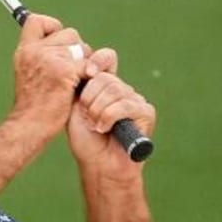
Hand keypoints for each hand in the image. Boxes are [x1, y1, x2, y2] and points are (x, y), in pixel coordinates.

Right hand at [8, 13, 87, 144]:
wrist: (30, 125)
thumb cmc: (34, 106)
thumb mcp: (30, 75)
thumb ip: (43, 57)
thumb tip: (70, 45)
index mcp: (24, 51)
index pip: (36, 21)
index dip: (52, 26)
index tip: (58, 42)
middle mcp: (33, 51)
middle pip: (69, 33)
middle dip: (77, 50)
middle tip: (71, 72)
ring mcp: (48, 59)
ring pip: (82, 48)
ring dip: (85, 63)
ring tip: (73, 83)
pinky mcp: (64, 70)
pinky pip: (89, 64)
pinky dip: (89, 76)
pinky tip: (79, 88)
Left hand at [68, 47, 155, 172]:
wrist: (98, 163)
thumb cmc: (85, 138)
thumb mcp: (74, 107)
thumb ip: (80, 85)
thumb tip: (87, 65)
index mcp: (104, 85)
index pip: (107, 58)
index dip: (98, 60)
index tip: (88, 72)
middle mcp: (122, 89)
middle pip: (105, 77)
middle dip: (89, 98)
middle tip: (87, 117)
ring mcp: (136, 99)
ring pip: (114, 90)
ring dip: (97, 110)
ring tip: (95, 125)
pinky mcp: (146, 112)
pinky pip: (125, 105)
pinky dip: (108, 117)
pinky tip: (104, 129)